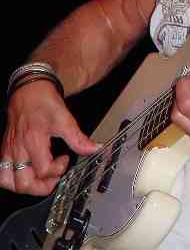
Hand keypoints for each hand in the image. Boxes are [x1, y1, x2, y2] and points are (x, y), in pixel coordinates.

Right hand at [0, 81, 99, 195]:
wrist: (30, 89)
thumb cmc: (44, 102)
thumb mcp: (65, 119)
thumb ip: (79, 139)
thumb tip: (94, 149)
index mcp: (33, 140)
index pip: (43, 170)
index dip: (58, 169)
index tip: (66, 159)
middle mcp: (18, 148)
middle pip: (24, 183)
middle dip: (42, 186)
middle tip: (54, 176)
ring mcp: (9, 150)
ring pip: (9, 182)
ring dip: (26, 186)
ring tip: (39, 178)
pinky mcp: (5, 149)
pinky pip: (1, 173)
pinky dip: (11, 180)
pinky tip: (24, 175)